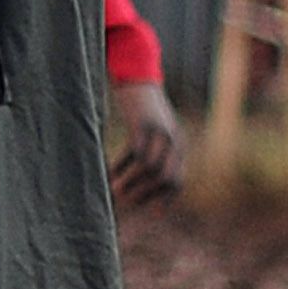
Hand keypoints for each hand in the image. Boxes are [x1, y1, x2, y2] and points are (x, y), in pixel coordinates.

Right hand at [108, 77, 184, 207]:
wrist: (138, 74)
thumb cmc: (142, 105)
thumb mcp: (154, 128)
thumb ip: (155, 148)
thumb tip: (145, 172)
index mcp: (179, 145)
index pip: (177, 181)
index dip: (164, 199)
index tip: (152, 214)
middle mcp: (174, 141)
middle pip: (165, 178)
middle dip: (144, 194)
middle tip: (124, 202)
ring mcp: (161, 132)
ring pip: (150, 169)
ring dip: (131, 183)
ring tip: (113, 191)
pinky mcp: (144, 124)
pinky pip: (135, 153)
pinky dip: (121, 166)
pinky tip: (109, 171)